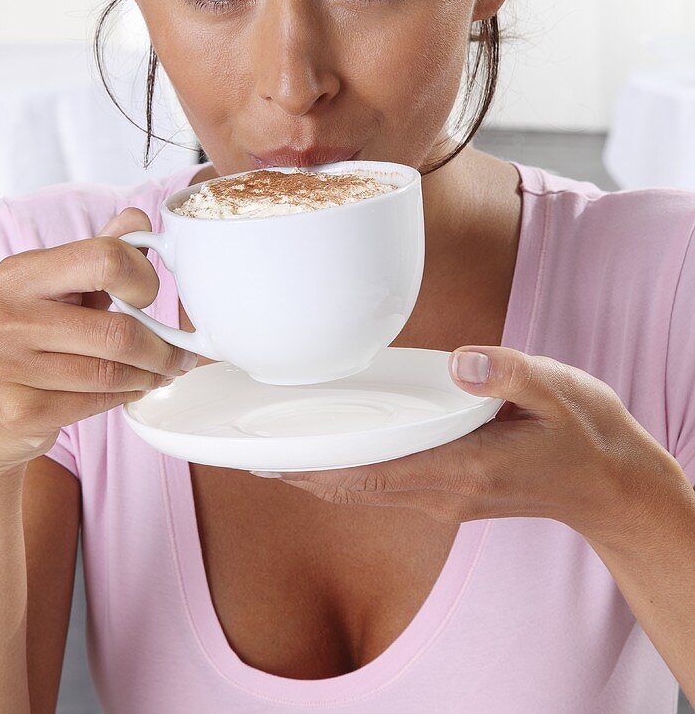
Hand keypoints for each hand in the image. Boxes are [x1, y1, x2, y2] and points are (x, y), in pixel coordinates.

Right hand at [0, 208, 197, 477]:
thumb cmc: (22, 339)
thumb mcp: (51, 288)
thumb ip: (97, 253)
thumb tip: (138, 221)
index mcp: (19, 273)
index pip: (105, 259)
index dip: (143, 279)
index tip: (152, 296)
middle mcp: (5, 316)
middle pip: (118, 331)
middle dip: (162, 347)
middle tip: (181, 354)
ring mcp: (5, 367)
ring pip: (111, 373)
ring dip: (149, 375)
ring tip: (162, 372)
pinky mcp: (17, 411)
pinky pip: (95, 404)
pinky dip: (124, 397)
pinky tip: (132, 390)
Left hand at [256, 345, 679, 544]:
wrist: (613, 488)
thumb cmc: (587, 436)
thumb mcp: (561, 391)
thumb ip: (509, 373)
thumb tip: (459, 361)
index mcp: (466, 468)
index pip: (376, 472)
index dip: (319, 467)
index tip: (271, 457)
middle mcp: (446, 492)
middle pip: (356, 489)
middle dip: (302, 472)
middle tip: (248, 451)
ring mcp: (446, 499)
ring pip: (366, 492)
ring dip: (320, 475)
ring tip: (273, 451)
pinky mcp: (450, 494)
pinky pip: (385, 487)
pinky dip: (349, 473)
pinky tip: (330, 454)